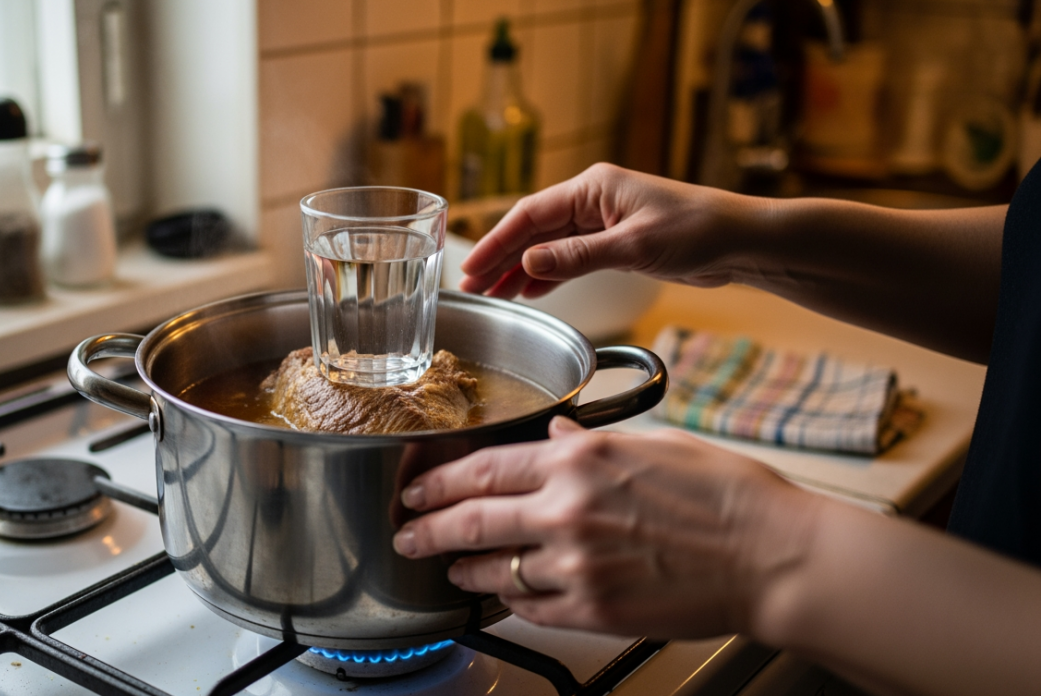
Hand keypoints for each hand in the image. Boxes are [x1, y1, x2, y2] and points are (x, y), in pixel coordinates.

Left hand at [391, 417, 824, 638]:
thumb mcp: (656, 446)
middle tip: (407, 534)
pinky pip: (531, 608)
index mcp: (580, 462)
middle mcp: (568, 511)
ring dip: (464, 571)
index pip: (483, 468)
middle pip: (470, 521)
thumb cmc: (726, 497)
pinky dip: (510, 601)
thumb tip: (557, 437)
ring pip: (493, 571)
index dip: (438, 481)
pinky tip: (505, 595)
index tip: (416, 489)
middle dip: (426, 529)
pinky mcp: (594, 610)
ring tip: (451, 569)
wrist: (772, 557)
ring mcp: (577, 565)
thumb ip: (593, 443)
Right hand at [460, 163, 761, 298]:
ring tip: (493, 295)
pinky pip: (570, 258)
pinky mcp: (617, 243)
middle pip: (533, 231)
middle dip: (501, 259)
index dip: (497, 242)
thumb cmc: (698, 232)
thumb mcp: (633, 247)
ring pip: (549, 246)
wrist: (741, 242)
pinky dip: (548, 274)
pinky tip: (531, 291)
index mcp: (593, 188)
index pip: (530, 215)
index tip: (471, 268)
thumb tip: (528, 263)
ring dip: (520, 270)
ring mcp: (604, 222)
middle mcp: (593, 201)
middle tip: (471, 287)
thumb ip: (577, 257)